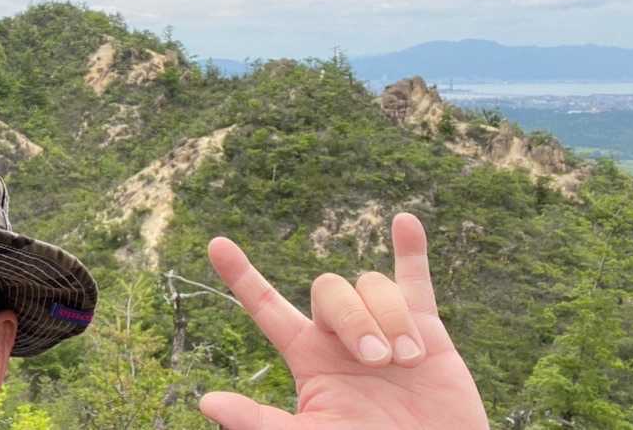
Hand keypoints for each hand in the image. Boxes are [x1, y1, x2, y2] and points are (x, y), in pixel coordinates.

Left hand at [200, 212, 487, 428]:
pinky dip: (410, 249)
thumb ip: (261, 421)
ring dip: (391, 319)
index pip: (266, 307)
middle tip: (376, 362)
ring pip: (372, 284)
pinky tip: (405, 222)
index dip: (241, 276)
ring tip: (408, 361)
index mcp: (307, 355)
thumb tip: (208, 402)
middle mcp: (339, 335)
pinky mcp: (425, 328)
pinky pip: (414, 278)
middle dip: (354, 319)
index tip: (216, 244)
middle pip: (329, 288)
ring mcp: (382, 326)